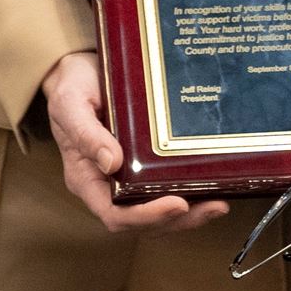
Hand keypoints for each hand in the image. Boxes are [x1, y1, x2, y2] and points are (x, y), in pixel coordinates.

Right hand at [41, 50, 228, 233]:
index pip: (114, 214)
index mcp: (86, 178)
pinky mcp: (145, 164)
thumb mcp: (71, 104)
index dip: (146, 217)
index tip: (176, 204)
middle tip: (213, 206)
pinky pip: (166, 186)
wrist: (80, 70)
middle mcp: (107, 184)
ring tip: (219, 203)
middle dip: (179, 219)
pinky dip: (191, 191)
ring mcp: (128, 176)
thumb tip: (111, 163)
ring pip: (159, 209)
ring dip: (191, 212)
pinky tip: (213, 183)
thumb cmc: (72, 87)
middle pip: (143, 220)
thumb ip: (86, 133)